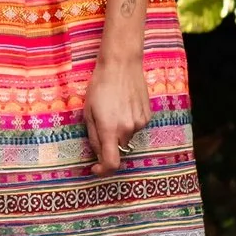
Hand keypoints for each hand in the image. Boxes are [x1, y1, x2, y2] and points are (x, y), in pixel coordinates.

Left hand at [83, 56, 151, 176]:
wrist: (121, 65)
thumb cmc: (99, 86)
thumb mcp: (88, 112)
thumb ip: (93, 136)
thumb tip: (98, 154)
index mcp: (110, 129)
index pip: (111, 163)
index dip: (103, 170)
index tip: (96, 168)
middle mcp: (127, 129)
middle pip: (118, 149)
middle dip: (109, 144)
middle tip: (102, 125)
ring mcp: (140, 123)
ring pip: (127, 137)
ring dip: (119, 131)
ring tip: (114, 109)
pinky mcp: (148, 116)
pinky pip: (136, 127)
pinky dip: (129, 122)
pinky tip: (124, 105)